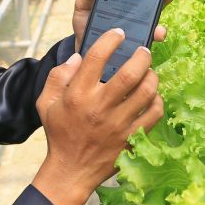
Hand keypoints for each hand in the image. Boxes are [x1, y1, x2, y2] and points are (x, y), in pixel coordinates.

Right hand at [32, 28, 163, 204]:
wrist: (71, 170)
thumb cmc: (60, 133)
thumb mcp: (46, 103)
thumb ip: (58, 76)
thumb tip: (77, 57)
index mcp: (78, 95)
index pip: (96, 58)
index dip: (110, 40)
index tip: (119, 34)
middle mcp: (99, 108)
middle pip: (129, 74)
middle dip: (141, 56)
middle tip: (144, 51)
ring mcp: (119, 125)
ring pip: (147, 93)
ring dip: (152, 78)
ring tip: (149, 73)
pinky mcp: (132, 139)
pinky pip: (155, 114)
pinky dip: (157, 101)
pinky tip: (152, 97)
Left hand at [72, 0, 179, 51]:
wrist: (81, 51)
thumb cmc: (86, 24)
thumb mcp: (84, 6)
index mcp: (125, 1)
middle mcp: (136, 16)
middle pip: (155, 5)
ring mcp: (138, 33)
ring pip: (154, 28)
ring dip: (159, 27)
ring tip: (158, 29)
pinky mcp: (134, 51)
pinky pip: (145, 48)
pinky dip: (148, 44)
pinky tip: (148, 42)